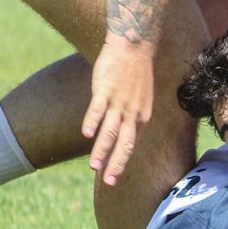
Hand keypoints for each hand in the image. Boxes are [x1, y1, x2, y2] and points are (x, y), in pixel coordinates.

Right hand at [82, 36, 156, 185]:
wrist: (134, 45)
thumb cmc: (135, 72)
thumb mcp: (139, 98)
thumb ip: (130, 115)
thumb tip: (120, 129)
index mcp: (142, 116)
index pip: (132, 145)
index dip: (122, 161)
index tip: (113, 176)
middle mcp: (133, 112)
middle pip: (125, 144)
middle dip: (116, 165)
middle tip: (109, 183)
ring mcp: (119, 101)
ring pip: (110, 131)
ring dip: (101, 150)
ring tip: (94, 167)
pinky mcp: (105, 89)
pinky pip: (98, 109)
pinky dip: (92, 122)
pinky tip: (86, 135)